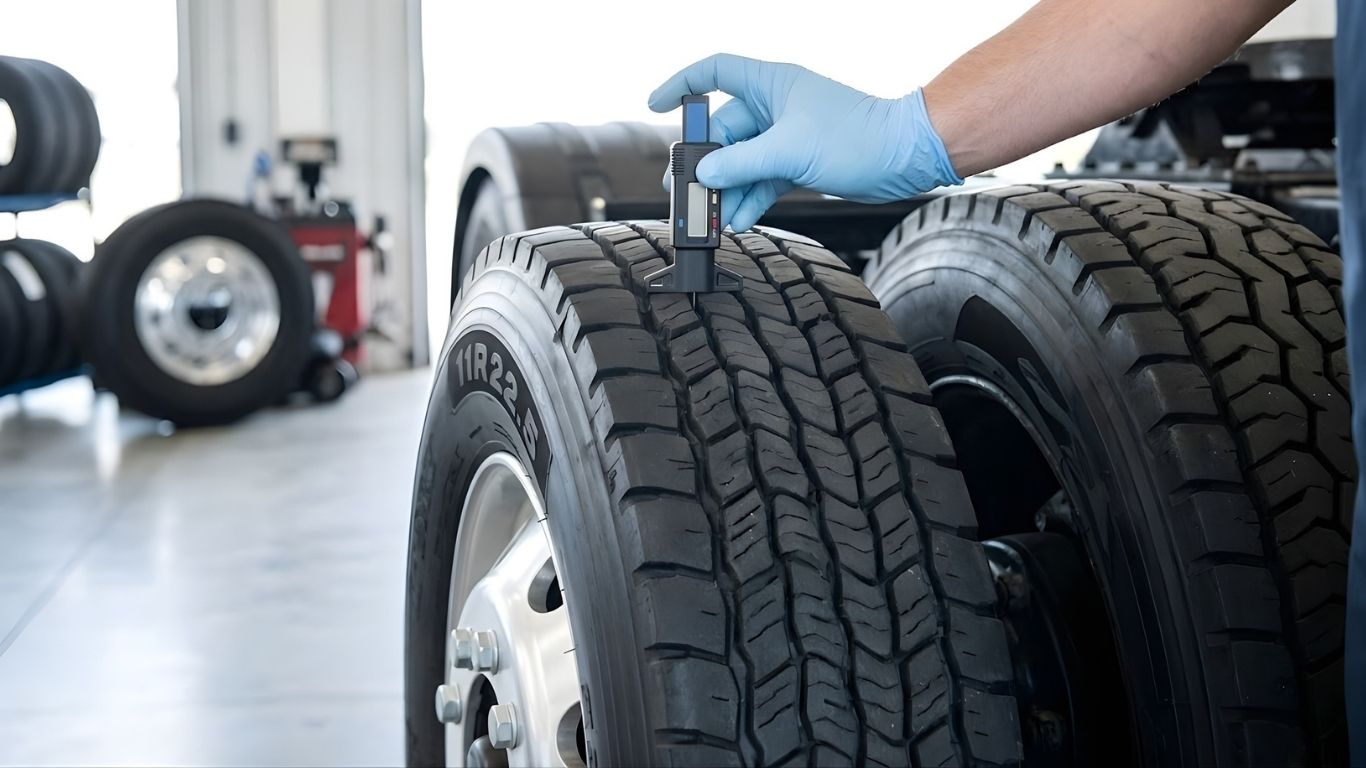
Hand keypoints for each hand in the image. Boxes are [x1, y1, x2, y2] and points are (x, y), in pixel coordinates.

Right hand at [649, 54, 961, 231]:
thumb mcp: (791, 150)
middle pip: (723, 131)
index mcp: (771, 84)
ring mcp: (785, 136)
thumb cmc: (858, 137)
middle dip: (703, 163)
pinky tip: (737, 220)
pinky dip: (748, 199)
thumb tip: (706, 174)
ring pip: (741, 161)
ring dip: (726, 189)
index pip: (714, 72)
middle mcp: (775, 107)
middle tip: (683, 190)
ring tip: (711, 216)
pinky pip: (761, 179)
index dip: (681, 85)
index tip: (655, 105)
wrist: (904, 158)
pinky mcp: (797, 162)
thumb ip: (742, 163)